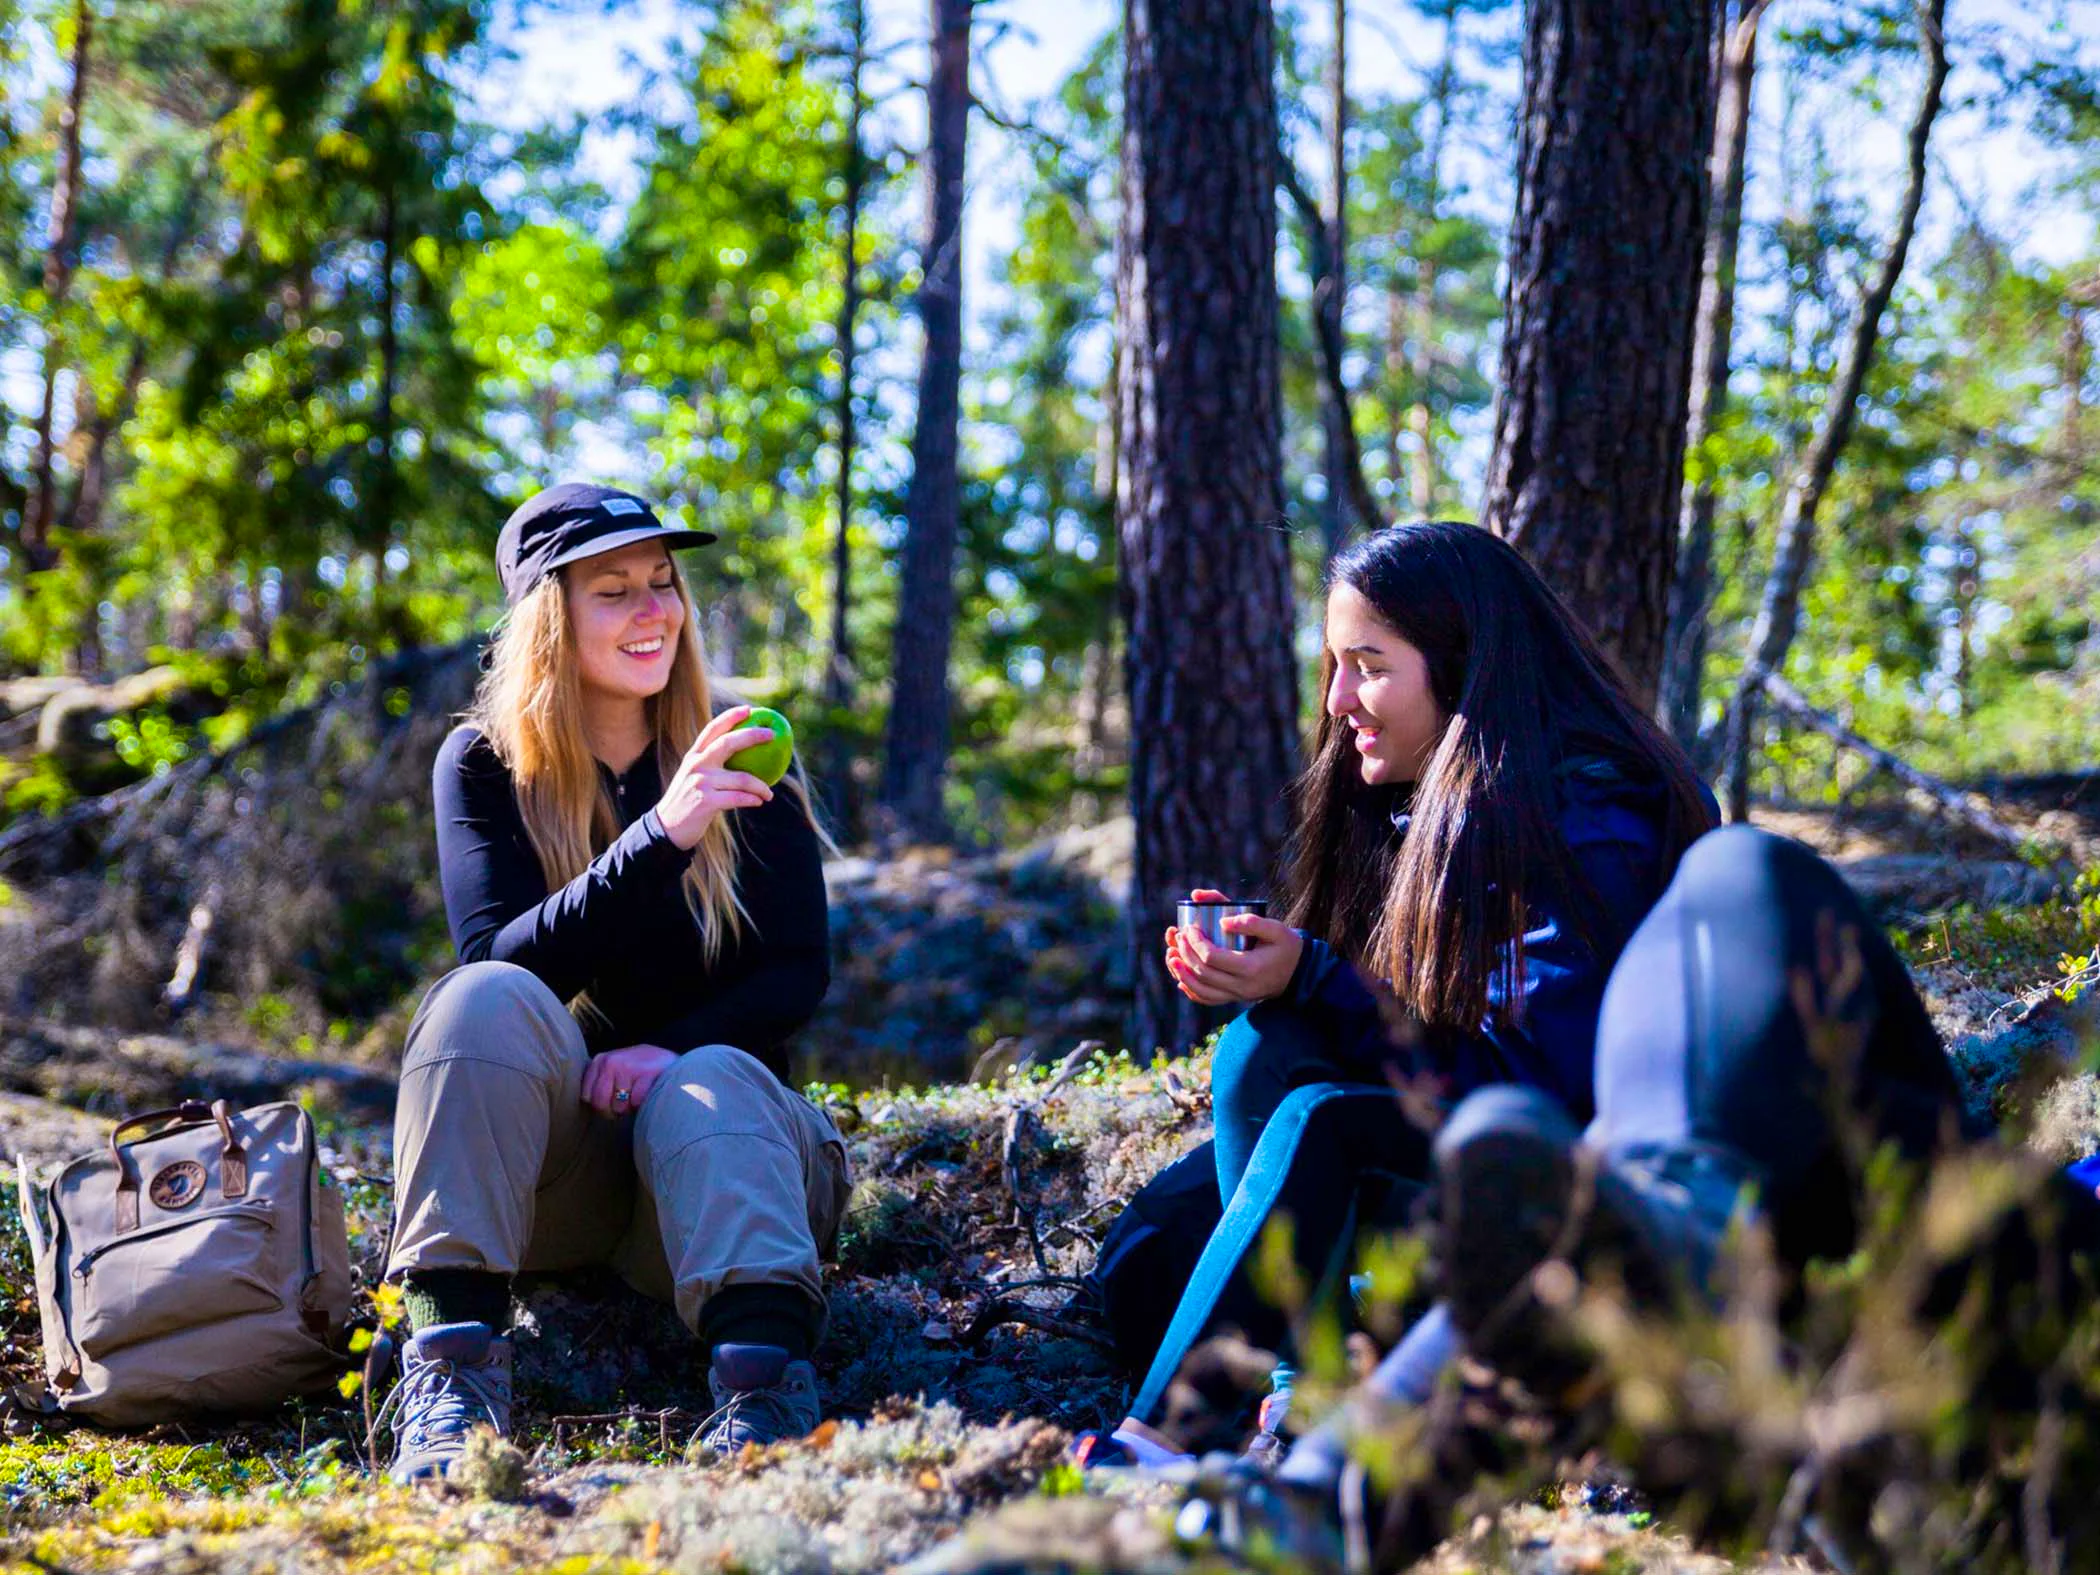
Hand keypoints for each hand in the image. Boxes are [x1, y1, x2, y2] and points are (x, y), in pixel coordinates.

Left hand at [582, 1045, 677, 1117]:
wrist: (669, 1061)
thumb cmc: (639, 1069)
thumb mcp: (616, 1067)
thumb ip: (600, 1079)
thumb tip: (585, 1102)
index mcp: (600, 1060)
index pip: (587, 1096)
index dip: (600, 1106)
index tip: (611, 1104)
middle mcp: (610, 1062)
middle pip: (600, 1103)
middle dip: (612, 1112)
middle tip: (624, 1108)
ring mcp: (628, 1067)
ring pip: (619, 1106)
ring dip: (630, 1108)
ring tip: (638, 1096)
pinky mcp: (645, 1074)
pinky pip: (636, 1103)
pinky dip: (643, 1103)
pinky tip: (649, 1093)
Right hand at [655, 704, 777, 849]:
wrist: (667, 827)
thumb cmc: (689, 800)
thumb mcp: (695, 777)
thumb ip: (712, 765)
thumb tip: (745, 756)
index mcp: (694, 755)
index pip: (712, 729)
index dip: (731, 716)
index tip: (749, 709)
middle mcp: (696, 764)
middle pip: (727, 743)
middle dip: (752, 735)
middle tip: (771, 735)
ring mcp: (700, 782)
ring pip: (742, 778)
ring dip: (761, 786)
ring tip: (769, 793)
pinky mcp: (705, 802)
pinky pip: (738, 798)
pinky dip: (752, 799)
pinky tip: (760, 802)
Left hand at [1163, 888, 1302, 1005]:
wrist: (1299, 973)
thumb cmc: (1286, 946)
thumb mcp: (1276, 929)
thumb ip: (1251, 922)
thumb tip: (1222, 921)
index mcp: (1250, 967)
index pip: (1212, 957)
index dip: (1196, 942)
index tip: (1190, 928)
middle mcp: (1242, 986)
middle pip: (1203, 973)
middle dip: (1186, 953)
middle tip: (1178, 936)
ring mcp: (1237, 996)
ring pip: (1201, 990)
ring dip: (1182, 974)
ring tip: (1171, 956)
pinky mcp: (1235, 999)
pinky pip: (1208, 1000)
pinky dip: (1191, 990)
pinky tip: (1180, 978)